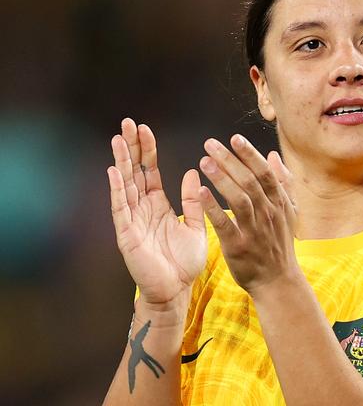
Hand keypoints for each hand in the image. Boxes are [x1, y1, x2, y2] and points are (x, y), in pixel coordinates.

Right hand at [108, 118, 206, 310]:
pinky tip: (115, 170)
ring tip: (117, 138)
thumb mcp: (195, 226)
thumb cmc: (184, 262)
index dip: (147, 150)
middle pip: (134, 172)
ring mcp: (132, 220)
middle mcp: (142, 209)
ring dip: (121, 161)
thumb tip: (192, 173)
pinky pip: (121, 208)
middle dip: (131, 147)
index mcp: (158, 205)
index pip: (150, 171)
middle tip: (127, 123)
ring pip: (125, 185)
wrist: (176, 291)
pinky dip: (118, 189)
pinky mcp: (127, 234)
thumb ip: (192, 201)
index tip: (144, 129)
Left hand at [197, 134, 298, 295]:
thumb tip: (274, 156)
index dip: (250, 154)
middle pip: (249, 181)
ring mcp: (254, 230)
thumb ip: (283, 183)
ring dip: (221, 178)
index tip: (234, 138)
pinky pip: (225, 224)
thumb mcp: (289, 212)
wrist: (277, 280)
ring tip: (204, 161)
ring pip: (239, 199)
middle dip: (230, 160)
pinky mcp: (239, 246)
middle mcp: (268, 213)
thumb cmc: (280, 244)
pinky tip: (200, 192)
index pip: (264, 173)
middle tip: (210, 144)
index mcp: (279, 203)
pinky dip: (213, 207)